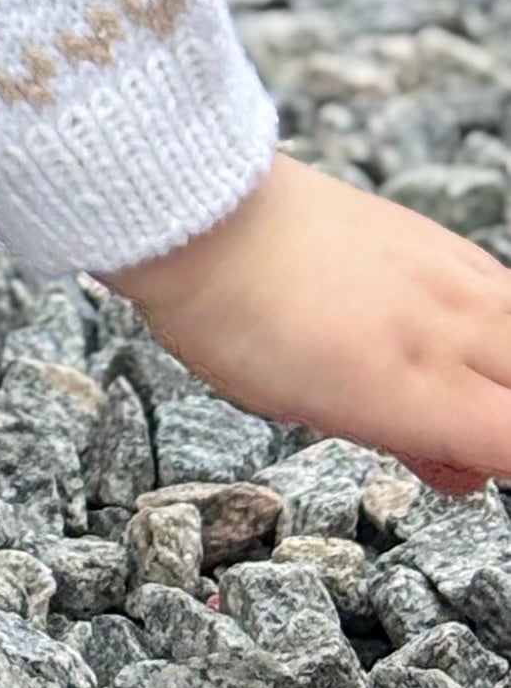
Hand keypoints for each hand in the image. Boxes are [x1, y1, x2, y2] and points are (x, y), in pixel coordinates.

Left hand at [104, 153, 510, 496]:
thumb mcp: (316, 410)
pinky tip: (453, 336)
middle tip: (461, 434)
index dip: (501, 459)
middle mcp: (453, 330)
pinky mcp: (444, 242)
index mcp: (418, 391)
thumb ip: (408, 440)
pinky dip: (496, 325)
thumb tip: (464, 470)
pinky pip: (503, 291)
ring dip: (502, 372)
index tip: (473, 463)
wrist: (206, 216)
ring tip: (450, 387)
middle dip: (503, 417)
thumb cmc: (238, 322)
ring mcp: (456, 277)